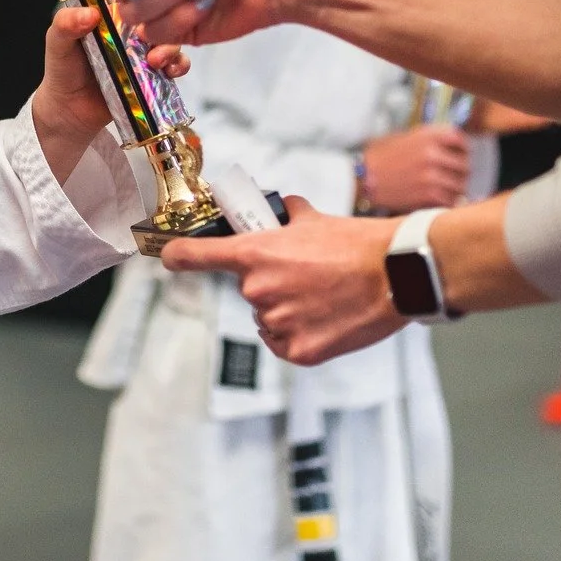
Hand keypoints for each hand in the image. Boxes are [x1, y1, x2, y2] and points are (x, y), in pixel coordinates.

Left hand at [30, 6, 187, 182]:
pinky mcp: (154, 74)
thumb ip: (65, 24)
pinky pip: (176, 64)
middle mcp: (132, 29)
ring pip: (171, 38)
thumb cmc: (63, 69)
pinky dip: (179, 65)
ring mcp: (145, 51)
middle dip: (161, 24)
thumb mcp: (58, 42)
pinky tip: (170, 72)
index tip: (144, 3)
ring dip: (171, 47)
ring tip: (156, 61)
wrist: (70, 110)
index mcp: (111, 14)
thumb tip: (91, 14)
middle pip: (157, 16)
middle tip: (147, 40)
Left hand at [158, 197, 404, 365]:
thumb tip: (275, 211)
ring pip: (267, 316)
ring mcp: (276, 322)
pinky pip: (283, 342)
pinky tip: (324, 318)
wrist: (394, 275)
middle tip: (307, 274)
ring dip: (286, 309)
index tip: (166, 256)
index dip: (177, 255)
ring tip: (323, 296)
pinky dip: (299, 333)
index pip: (195, 255)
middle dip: (271, 282)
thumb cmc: (357, 244)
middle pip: (248, 288)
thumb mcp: (312, 218)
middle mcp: (258, 289)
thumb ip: (283, 217)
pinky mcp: (297, 350)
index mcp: (255, 253)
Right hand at [360, 127, 468, 212]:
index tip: (460, 155)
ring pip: (460, 185)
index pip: (460, 139)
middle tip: (452, 177)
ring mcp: (432, 175)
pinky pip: (450, 200)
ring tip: (444, 191)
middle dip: (459, 172)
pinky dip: (446, 202)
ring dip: (454, 189)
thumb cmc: (379, 158)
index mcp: (428, 135)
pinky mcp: (428, 195)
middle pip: (464, 164)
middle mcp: (433, 153)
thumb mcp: (404, 137)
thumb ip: (429, 140)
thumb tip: (450, 147)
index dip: (462, 149)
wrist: (361, 177)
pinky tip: (436, 201)